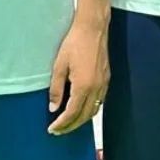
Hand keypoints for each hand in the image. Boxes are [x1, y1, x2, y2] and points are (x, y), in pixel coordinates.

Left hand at [48, 18, 109, 134]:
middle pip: (85, 116)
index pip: (72, 113)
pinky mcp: (107, 79)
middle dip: (71, 126)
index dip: (62, 124)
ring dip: (81, 119)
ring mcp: (104, 84)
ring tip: (69, 122)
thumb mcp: (59, 65)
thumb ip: (56, 89)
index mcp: (83, 86)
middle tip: (58, 131)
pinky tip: (81, 107)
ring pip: (94, 110)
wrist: (93, 29)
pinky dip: (90, 109)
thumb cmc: (73, 44)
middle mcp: (96, 88)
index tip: (52, 129)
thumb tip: (53, 108)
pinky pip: (99, 101)